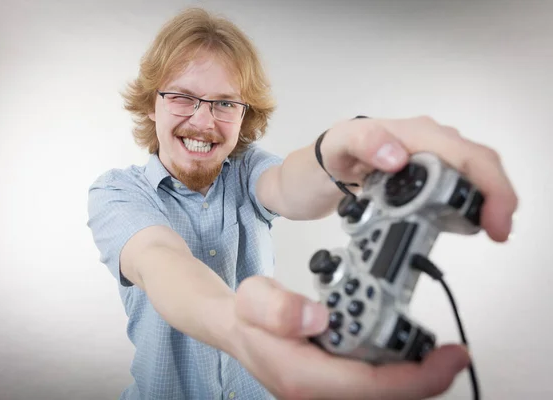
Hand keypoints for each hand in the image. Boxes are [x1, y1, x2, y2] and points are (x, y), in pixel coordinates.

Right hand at [233, 276, 470, 399]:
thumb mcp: (254, 299)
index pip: (371, 387)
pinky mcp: (334, 387)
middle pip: (386, 398)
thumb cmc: (249, 318)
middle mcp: (318, 395)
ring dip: (413, 377)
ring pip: (383, 396)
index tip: (451, 357)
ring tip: (435, 352)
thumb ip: (279, 308)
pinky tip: (406, 352)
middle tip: (452, 353)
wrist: (240, 330)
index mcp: (304, 377)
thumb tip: (317, 318)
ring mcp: (327, 394)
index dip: (418, 377)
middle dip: (424, 379)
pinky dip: (398, 373)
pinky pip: (373, 388)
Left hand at [319, 116, 517, 241]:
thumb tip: (400, 157)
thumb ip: (363, 143)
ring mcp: (422, 160)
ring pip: (469, 174)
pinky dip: (467, 203)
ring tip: (489, 229)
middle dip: (496, 195)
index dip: (487, 183)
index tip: (494, 218)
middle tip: (497, 232)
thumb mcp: (334, 148)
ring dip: (485, 199)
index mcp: (408, 133)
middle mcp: (422, 143)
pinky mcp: (418, 178)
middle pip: (476, 162)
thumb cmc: (317, 162)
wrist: (305, 178)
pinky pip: (453, 186)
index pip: (462, 152)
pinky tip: (467, 221)